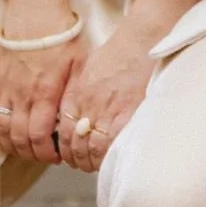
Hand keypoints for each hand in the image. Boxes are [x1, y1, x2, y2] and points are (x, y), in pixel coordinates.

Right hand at [0, 0, 83, 164]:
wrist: (35, 11)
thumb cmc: (61, 35)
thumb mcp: (79, 64)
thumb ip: (74, 94)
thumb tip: (76, 121)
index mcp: (45, 92)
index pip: (39, 136)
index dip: (46, 153)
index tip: (55, 155)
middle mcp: (22, 94)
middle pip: (19, 138)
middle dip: (30, 153)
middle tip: (41, 154)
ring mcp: (5, 87)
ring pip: (1, 130)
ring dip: (11, 145)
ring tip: (24, 148)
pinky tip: (1, 137)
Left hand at [57, 23, 156, 172]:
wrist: (142, 41)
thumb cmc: (121, 51)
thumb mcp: (92, 69)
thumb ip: (83, 91)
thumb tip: (80, 111)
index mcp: (79, 94)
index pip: (64, 131)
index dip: (66, 148)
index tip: (72, 154)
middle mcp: (89, 105)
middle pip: (76, 144)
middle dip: (78, 159)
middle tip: (84, 163)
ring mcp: (107, 111)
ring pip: (92, 149)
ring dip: (93, 162)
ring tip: (97, 165)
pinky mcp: (127, 115)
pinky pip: (112, 145)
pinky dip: (109, 157)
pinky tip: (112, 159)